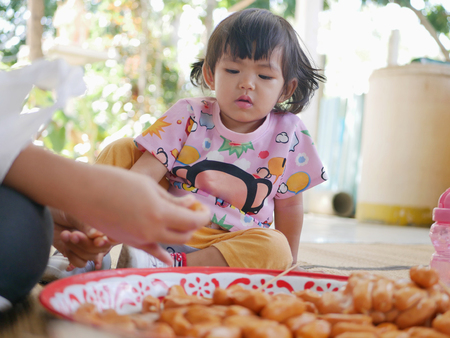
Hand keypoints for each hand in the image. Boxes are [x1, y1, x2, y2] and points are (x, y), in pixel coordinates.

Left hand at [51, 208, 113, 269]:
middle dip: (87, 244)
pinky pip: (80, 262)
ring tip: (65, 234)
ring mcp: (86, 245)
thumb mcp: (74, 213)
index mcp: (100, 223)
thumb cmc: (59, 208)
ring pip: (90, 256)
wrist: (42, 214)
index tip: (98, 240)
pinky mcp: (75, 253)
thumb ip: (86, 224)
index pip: (113, 236)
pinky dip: (72, 256)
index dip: (108, 240)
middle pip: (101, 249)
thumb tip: (97, 235)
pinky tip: (64, 243)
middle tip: (74, 234)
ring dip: (76, 248)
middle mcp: (95, 236)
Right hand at [75, 168, 209, 265]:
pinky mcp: (129, 242)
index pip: (193, 221)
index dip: (204, 215)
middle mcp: (152, 232)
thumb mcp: (149, 187)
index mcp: (160, 214)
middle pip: (185, 234)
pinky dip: (162, 254)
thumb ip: (172, 200)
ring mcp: (140, 240)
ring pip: (171, 243)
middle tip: (194, 211)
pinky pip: (150, 251)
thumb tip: (190, 205)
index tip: (205, 208)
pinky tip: (168, 258)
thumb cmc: (116, 182)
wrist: (83, 192)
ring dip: (181, 233)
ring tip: (181, 220)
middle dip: (194, 223)